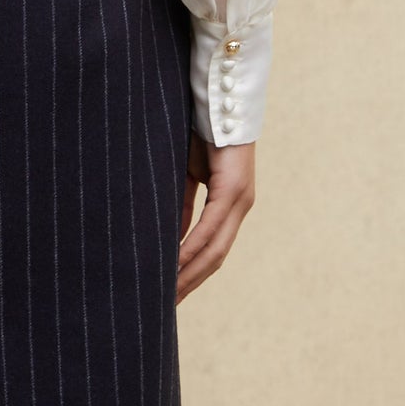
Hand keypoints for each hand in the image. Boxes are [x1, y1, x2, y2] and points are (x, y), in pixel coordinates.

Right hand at [177, 134, 254, 301]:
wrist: (218, 98)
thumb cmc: (200, 131)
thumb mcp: (185, 176)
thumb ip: (181, 207)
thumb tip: (168, 239)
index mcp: (230, 205)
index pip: (211, 251)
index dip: (191, 275)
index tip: (170, 295)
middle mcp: (239, 206)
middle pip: (214, 259)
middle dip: (188, 283)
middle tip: (165, 306)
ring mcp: (239, 199)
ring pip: (214, 249)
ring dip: (189, 273)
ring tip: (166, 293)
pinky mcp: (233, 189)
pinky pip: (210, 226)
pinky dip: (191, 247)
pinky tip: (174, 263)